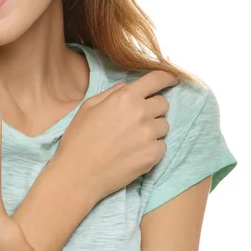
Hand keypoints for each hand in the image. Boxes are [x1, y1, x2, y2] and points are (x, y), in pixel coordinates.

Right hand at [53, 70, 178, 203]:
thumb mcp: (89, 105)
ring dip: (153, 129)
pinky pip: (162, 146)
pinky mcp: (153, 156)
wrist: (78, 173)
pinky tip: (133, 152)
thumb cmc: (79, 137)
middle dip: (153, 107)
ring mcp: (149, 135)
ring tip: (132, 138)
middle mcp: (141, 113)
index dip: (167, 77)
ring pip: (164, 125)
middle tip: (137, 118)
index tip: (171, 80)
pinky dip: (151, 148)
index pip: (156, 79)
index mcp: (125, 97)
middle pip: (163, 103)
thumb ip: (113, 92)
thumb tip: (130, 88)